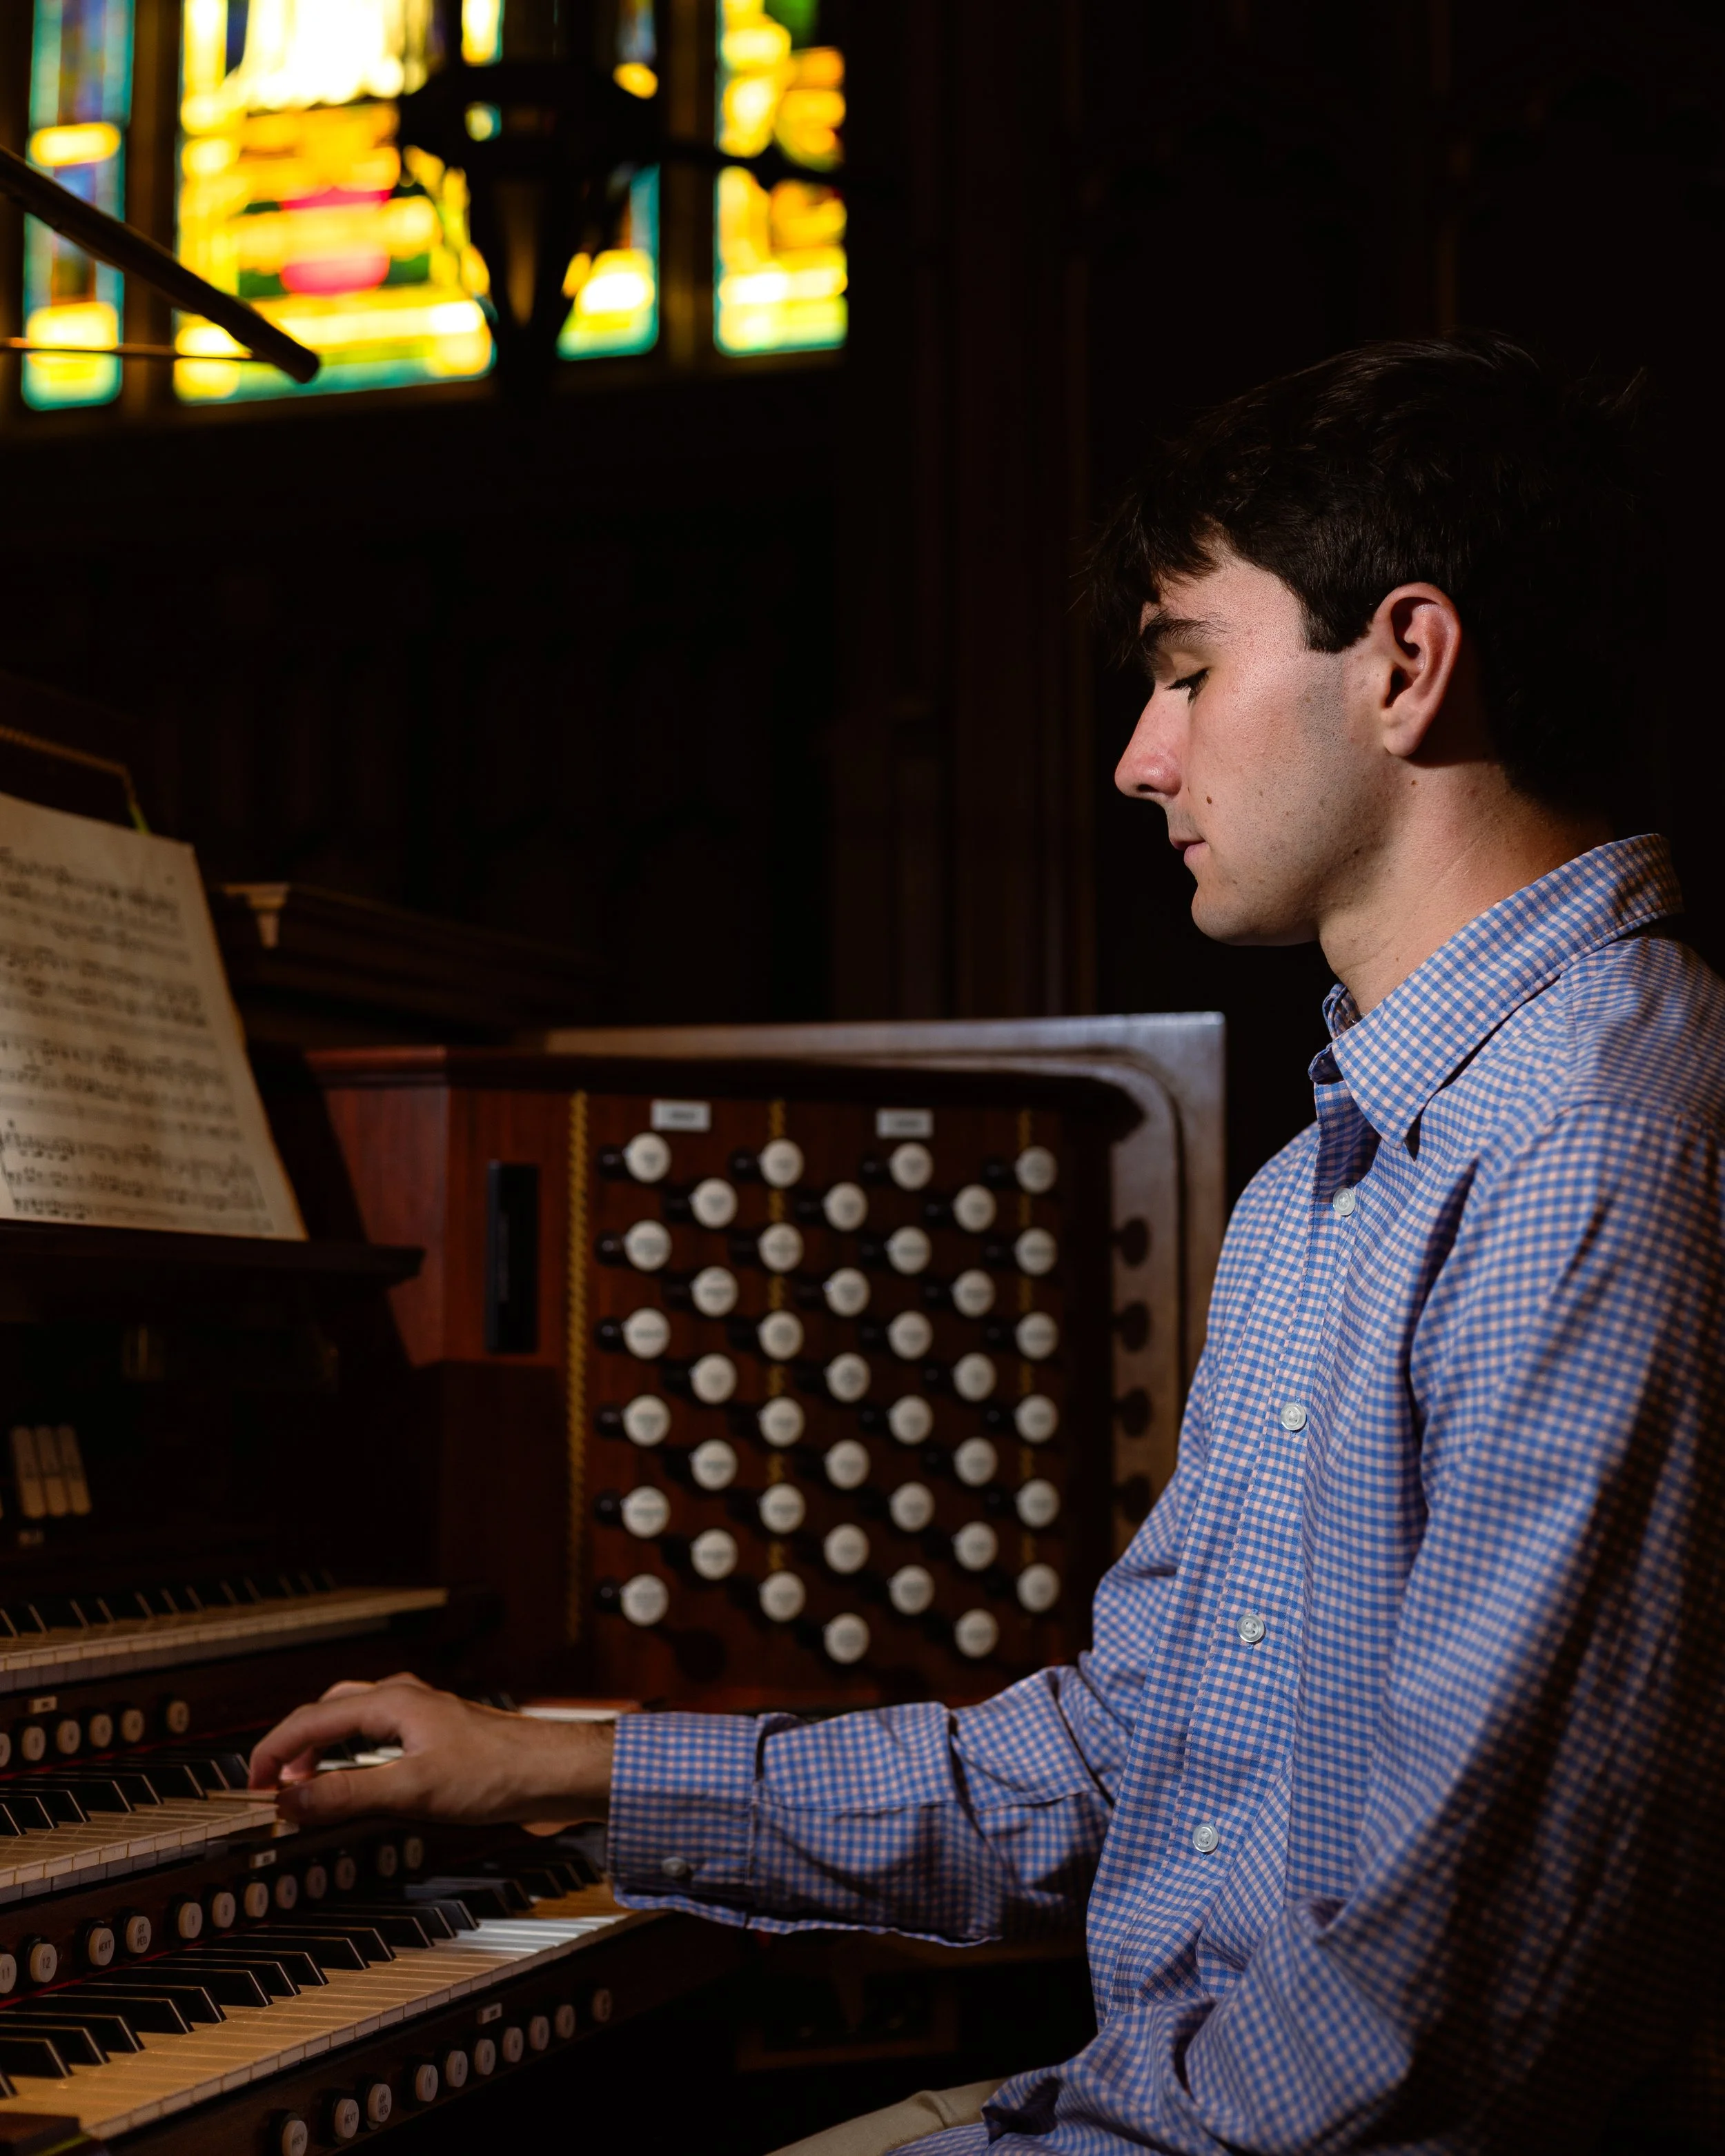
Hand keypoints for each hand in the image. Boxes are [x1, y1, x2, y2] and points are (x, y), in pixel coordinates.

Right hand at [247, 1673, 616, 1829]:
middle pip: (328, 1712)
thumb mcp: (412, 1791)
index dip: (274, 1751)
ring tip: (307, 1790)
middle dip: (295, 1747)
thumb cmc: (496, 1773)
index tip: (251, 1783)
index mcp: (392, 1702)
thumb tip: (291, 1801)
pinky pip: (376, 1737)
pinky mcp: (435, 1735)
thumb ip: (347, 1796)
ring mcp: (420, 1714)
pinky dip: (352, 1759)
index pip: (311, 1719)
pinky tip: (357, 1783)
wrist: (552, 1772)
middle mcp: (403, 1699)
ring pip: (353, 1722)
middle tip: (275, 1787)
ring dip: (323, 1753)